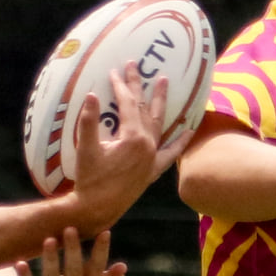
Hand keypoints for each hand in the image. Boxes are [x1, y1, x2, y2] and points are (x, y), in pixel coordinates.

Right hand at [65, 63, 168, 230]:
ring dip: (161, 102)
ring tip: (163, 82)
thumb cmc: (89, 180)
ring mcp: (152, 159)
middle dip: (138, 86)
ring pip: (160, 124)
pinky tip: (189, 131)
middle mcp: (148, 146)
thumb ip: (88, 121)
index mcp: (133, 138)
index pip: (129, 104)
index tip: (113, 71)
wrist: (96, 210)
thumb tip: (90, 95)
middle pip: (145, 109)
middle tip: (135, 65)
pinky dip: (180, 143)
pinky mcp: (152, 171)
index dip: (120, 86)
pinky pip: (170, 154)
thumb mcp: (86, 149)